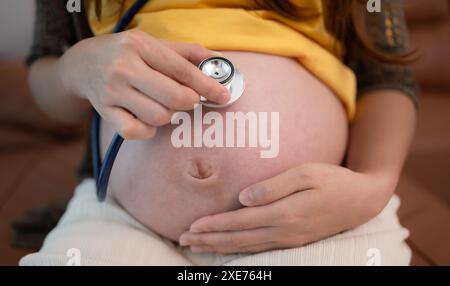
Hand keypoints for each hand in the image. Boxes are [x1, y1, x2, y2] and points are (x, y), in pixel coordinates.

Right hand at [58, 30, 228, 138]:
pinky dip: (148, 130)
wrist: (83, 63)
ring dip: (170, 115)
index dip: (207, 85)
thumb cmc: (126, 53)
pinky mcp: (105, 112)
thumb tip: (219, 62)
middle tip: (191, 100)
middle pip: (173, 98)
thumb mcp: (153, 43)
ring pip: (158, 117)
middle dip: (190, 102)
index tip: (223, 95)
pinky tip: (148, 120)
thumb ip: (187, 52)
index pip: (182, 70)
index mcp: (140, 46)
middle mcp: (124, 68)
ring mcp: (112, 92)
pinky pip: (135, 132)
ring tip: (165, 105)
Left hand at [179, 163, 395, 253]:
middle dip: (208, 240)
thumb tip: (243, 197)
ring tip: (197, 246)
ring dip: (219, 247)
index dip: (214, 226)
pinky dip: (238, 250)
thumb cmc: (333, 181)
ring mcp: (289, 239)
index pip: (240, 222)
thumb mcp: (306, 174)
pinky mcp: (293, 240)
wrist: (361, 200)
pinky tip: (227, 248)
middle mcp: (284, 231)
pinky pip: (259, 249)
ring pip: (245, 247)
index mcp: (284, 214)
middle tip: (184, 240)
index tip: (192, 226)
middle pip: (238, 239)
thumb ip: (273, 186)